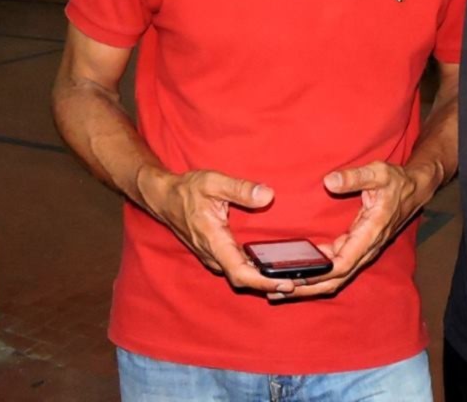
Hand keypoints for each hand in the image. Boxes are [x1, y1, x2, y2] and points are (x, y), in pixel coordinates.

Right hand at [138, 166, 296, 295]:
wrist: (164, 198)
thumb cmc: (188, 190)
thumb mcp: (214, 182)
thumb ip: (241, 189)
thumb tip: (268, 195)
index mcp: (214, 241)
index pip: (240, 272)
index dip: (264, 282)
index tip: (287, 283)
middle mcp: (213, 255)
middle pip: (244, 280)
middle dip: (271, 285)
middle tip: (302, 282)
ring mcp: (213, 257)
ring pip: (240, 277)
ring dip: (264, 281)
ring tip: (294, 278)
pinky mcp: (216, 253)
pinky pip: (237, 268)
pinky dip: (256, 273)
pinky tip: (274, 267)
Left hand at [269, 161, 423, 299]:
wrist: (415, 189)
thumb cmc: (396, 181)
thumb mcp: (379, 173)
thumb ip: (355, 177)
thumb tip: (329, 182)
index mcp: (370, 233)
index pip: (342, 263)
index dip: (318, 273)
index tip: (295, 276)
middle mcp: (366, 248)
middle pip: (335, 279)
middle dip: (307, 287)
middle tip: (276, 288)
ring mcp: (362, 250)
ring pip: (336, 277)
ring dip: (310, 285)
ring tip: (280, 286)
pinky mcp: (358, 247)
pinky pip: (337, 266)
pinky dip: (318, 273)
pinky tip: (300, 271)